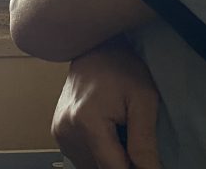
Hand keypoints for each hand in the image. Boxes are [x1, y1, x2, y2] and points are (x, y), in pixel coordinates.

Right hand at [52, 38, 160, 168]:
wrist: (95, 48)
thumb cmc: (121, 67)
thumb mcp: (144, 99)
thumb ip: (145, 141)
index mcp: (86, 122)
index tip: (147, 165)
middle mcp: (66, 130)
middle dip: (123, 163)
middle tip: (135, 143)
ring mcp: (59, 132)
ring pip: (91, 166)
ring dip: (110, 160)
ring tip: (122, 136)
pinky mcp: (58, 132)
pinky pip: (82, 157)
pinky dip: (98, 154)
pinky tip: (109, 136)